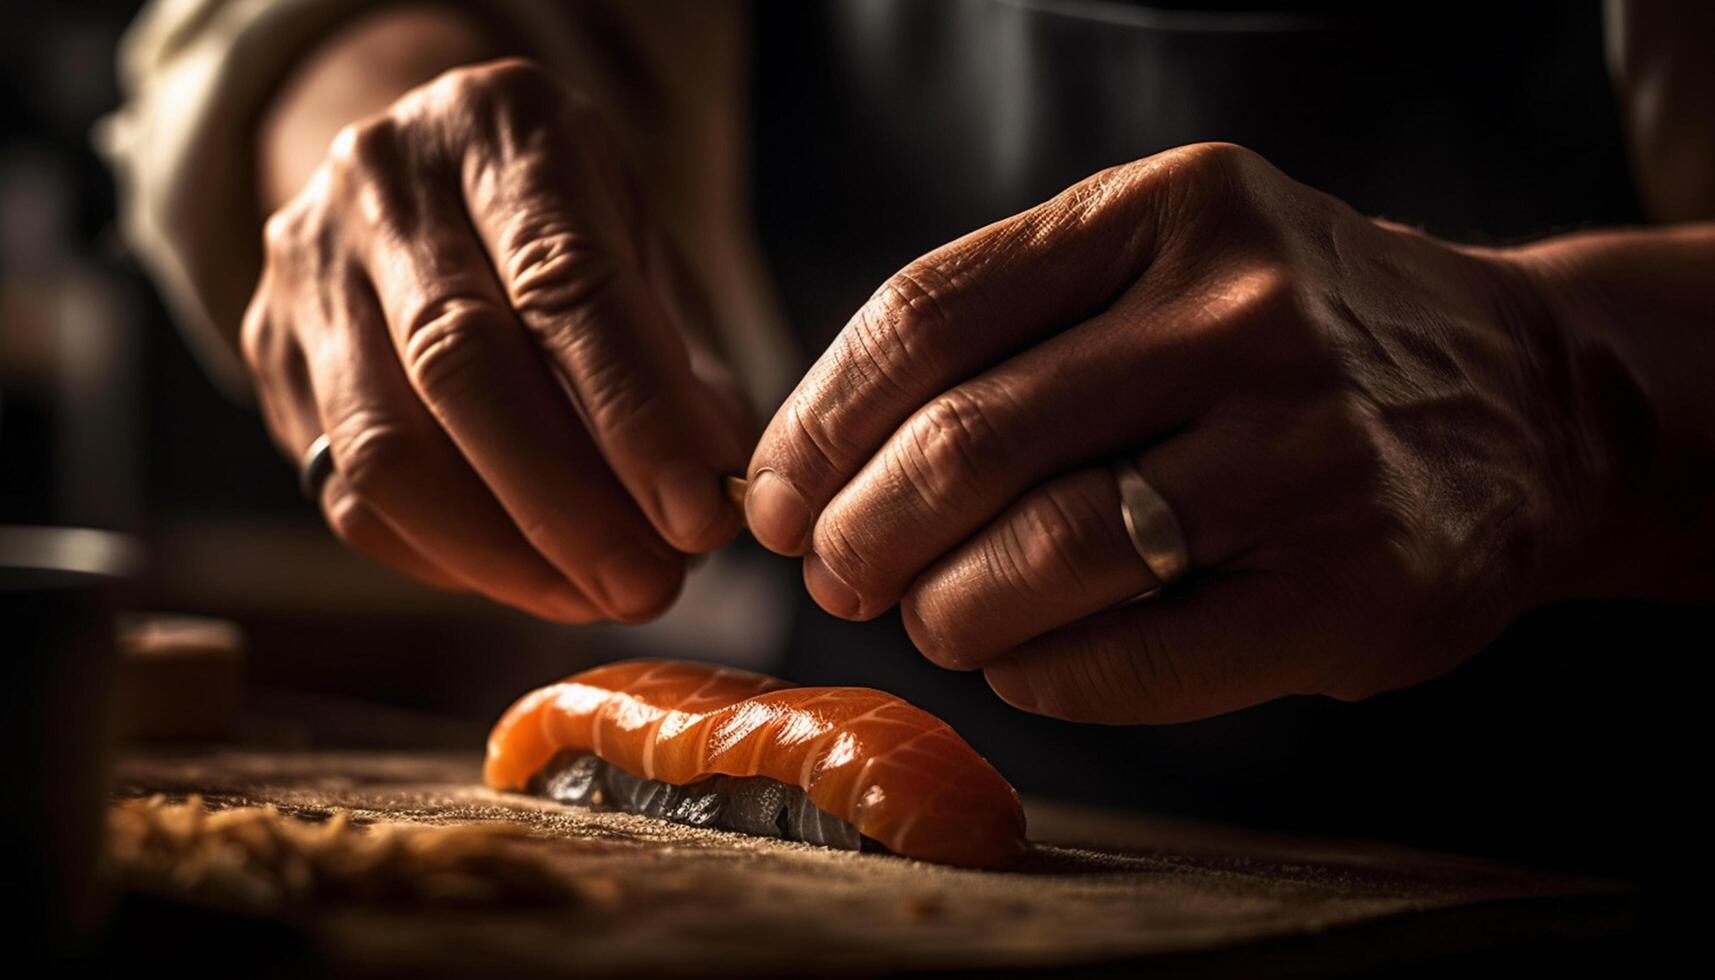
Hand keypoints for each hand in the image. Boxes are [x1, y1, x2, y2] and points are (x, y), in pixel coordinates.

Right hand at [243, 59, 748, 622]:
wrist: (418, 172)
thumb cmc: (558, 225)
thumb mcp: (640, 250)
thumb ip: (681, 363)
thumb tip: (712, 494)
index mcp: (501, 129)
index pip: (564, 282)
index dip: (634, 413)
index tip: (696, 514)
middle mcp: (383, 183)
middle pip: (459, 367)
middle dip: (566, 503)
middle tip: (650, 584)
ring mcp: (307, 269)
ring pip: (384, 447)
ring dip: (501, 552)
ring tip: (595, 596)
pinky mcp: (268, 356)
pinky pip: (346, 492)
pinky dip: (445, 558)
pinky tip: (526, 578)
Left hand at [746, 143, 1601, 722]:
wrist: (1528, 399)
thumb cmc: (1294, 335)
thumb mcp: (1170, 258)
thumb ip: (1011, 325)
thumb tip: (811, 461)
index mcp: (1167, 213)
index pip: (926, 315)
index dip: (816, 424)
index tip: (773, 497)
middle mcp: (1242, 316)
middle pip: (964, 445)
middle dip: (858, 534)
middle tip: (835, 576)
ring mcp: (1305, 454)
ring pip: (1041, 559)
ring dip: (942, 611)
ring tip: (931, 618)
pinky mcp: (1350, 590)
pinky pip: (1129, 661)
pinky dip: (1039, 676)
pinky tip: (1024, 660)